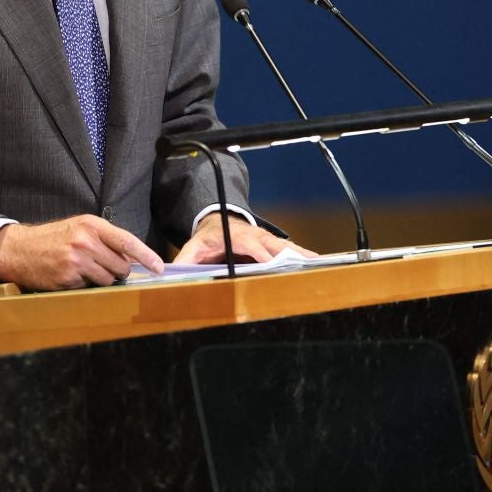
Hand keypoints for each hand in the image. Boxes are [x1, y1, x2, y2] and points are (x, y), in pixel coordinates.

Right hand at [0, 215, 162, 290]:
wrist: (19, 249)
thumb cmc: (53, 239)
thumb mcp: (79, 228)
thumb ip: (104, 239)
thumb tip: (133, 258)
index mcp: (91, 225)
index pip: (127, 241)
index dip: (146, 255)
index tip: (159, 267)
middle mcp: (85, 241)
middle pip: (121, 266)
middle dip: (117, 271)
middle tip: (102, 267)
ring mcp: (76, 260)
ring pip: (108, 279)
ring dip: (101, 280)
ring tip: (83, 270)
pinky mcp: (67, 278)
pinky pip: (90, 287)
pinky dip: (84, 285)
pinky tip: (71, 276)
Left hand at [172, 213, 315, 264]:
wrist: (218, 220)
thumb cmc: (208, 237)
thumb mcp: (194, 246)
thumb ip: (185, 259)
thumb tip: (172, 271)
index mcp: (237, 236)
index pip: (251, 245)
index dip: (261, 254)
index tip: (272, 263)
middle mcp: (255, 237)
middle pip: (274, 245)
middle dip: (289, 255)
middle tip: (305, 265)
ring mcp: (266, 240)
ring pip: (286, 247)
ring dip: (301, 255)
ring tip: (319, 264)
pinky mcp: (273, 245)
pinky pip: (290, 250)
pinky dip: (303, 256)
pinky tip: (318, 264)